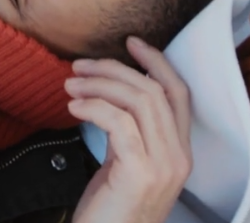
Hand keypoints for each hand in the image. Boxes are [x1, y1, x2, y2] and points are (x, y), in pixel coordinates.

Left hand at [67, 37, 193, 222]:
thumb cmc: (109, 212)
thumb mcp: (124, 165)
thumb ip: (128, 133)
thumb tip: (109, 98)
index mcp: (179, 152)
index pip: (178, 94)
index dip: (157, 62)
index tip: (131, 43)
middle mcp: (179, 157)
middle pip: (155, 91)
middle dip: (115, 69)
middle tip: (80, 65)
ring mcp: (164, 165)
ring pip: (139, 101)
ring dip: (100, 84)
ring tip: (70, 85)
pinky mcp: (141, 172)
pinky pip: (119, 122)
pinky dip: (94, 106)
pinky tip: (74, 107)